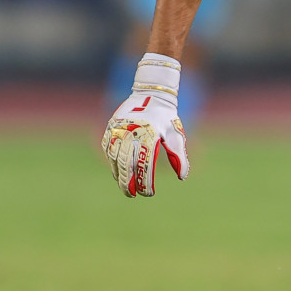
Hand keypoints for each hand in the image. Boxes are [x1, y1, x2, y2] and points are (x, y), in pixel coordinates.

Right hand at [101, 53, 189, 196]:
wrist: (151, 95)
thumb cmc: (166, 118)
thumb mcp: (175, 135)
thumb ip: (178, 156)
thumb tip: (182, 177)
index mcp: (149, 135)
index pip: (145, 164)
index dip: (145, 181)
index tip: (148, 193)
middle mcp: (131, 132)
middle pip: (126, 164)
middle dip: (128, 183)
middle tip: (132, 195)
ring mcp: (118, 130)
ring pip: (115, 158)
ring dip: (118, 175)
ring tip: (124, 187)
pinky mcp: (111, 128)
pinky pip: (108, 149)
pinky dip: (112, 162)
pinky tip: (117, 172)